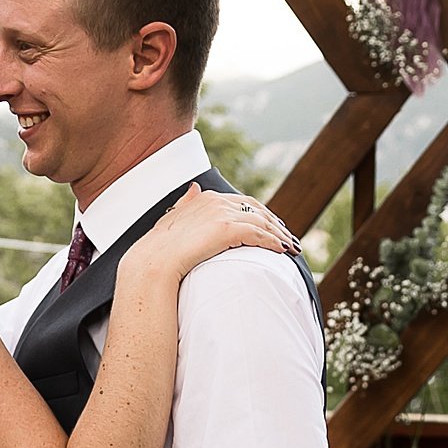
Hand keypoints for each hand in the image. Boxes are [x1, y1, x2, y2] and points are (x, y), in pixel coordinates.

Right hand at [138, 187, 291, 287]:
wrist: (155, 259)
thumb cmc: (160, 246)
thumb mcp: (174, 218)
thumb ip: (187, 202)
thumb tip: (194, 187)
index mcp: (207, 198)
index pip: (243, 202)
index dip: (261, 213)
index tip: (273, 225)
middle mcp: (217, 201)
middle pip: (257, 210)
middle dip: (275, 224)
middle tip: (288, 237)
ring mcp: (222, 214)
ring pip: (262, 222)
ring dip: (280, 235)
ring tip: (292, 248)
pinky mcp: (227, 229)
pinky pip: (259, 234)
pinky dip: (274, 242)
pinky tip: (282, 251)